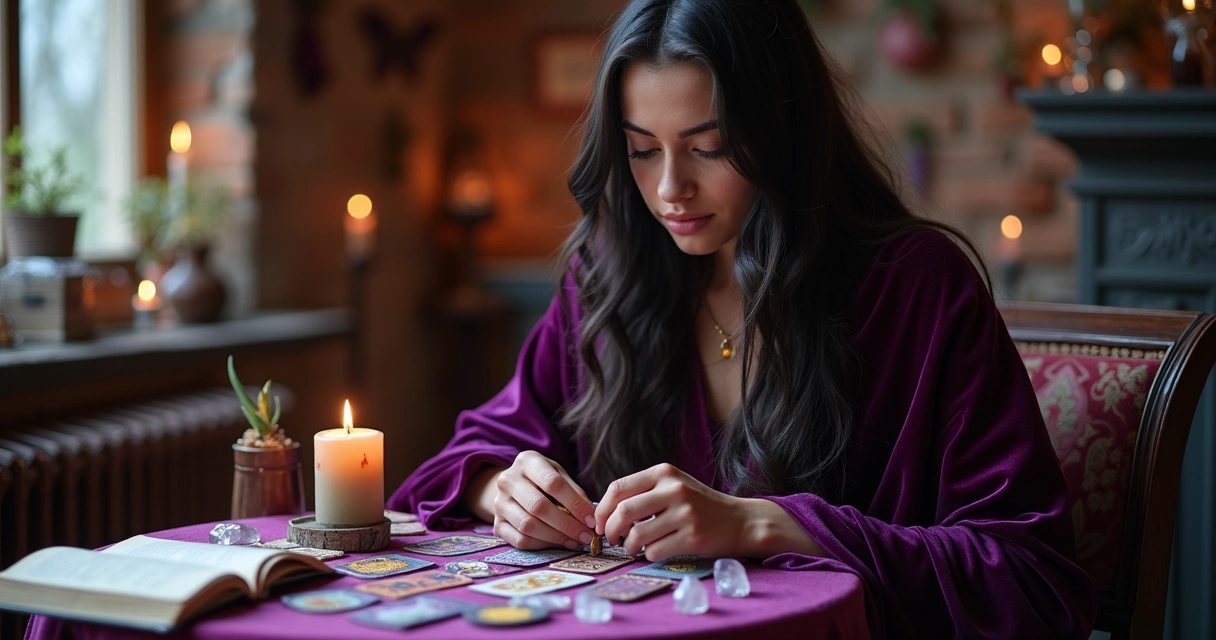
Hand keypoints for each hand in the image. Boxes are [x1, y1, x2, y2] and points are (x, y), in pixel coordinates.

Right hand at [489, 451, 597, 550]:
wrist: (513, 485)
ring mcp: (499, 503)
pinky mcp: (497, 524)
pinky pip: (520, 540)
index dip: (574, 503)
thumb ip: (574, 490)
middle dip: (566, 524)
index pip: (552, 483)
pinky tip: (558, 543)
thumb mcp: (558, 474)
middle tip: (585, 535)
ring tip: (574, 541)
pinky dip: (542, 544)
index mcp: (527, 461)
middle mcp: (508, 480)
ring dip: (556, 537)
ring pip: (528, 525)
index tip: (591, 520)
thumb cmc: (542, 478)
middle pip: (538, 506)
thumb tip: (590, 516)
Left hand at [594, 463, 750, 560]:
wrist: (740, 521)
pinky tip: (655, 551)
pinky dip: (648, 555)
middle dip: (610, 530)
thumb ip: (644, 491)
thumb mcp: (674, 486)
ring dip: (629, 547)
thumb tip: (604, 512)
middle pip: (623, 511)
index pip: (618, 488)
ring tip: (634, 548)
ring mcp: (685, 513)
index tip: (599, 524)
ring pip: (637, 535)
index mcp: (664, 473)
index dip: (602, 509)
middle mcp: (674, 489)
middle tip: (612, 539)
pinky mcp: (693, 536)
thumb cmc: (699, 505)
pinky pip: (655, 551)